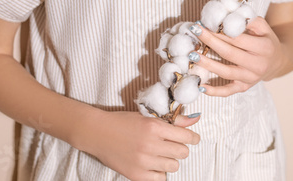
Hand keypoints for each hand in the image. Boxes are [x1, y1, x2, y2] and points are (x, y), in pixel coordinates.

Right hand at [71, 110, 200, 180]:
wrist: (98, 133)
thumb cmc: (123, 122)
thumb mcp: (147, 116)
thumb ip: (173, 121)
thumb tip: (194, 121)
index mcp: (154, 127)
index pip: (186, 136)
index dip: (193, 137)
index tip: (193, 138)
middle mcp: (150, 145)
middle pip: (182, 152)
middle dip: (181, 148)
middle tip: (173, 145)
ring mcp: (143, 162)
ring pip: (174, 166)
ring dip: (170, 160)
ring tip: (160, 154)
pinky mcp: (136, 175)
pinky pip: (160, 178)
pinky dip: (159, 172)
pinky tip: (152, 164)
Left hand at [190, 16, 286, 96]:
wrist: (276, 61)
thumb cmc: (265, 39)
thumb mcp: (262, 26)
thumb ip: (246, 20)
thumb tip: (225, 15)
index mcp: (264, 47)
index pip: (238, 39)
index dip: (219, 31)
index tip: (204, 23)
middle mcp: (258, 65)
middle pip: (229, 53)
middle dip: (210, 41)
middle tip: (194, 31)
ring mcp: (251, 78)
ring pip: (226, 72)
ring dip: (207, 64)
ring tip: (192, 55)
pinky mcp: (244, 87)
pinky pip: (228, 91)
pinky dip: (214, 91)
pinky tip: (200, 86)